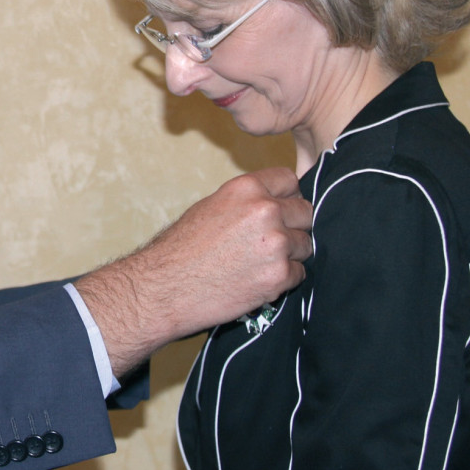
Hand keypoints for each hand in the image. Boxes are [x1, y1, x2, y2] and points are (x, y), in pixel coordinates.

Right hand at [75, 168, 311, 376]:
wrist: (164, 289)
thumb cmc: (181, 250)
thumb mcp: (211, 208)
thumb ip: (246, 202)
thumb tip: (275, 203)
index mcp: (246, 188)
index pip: (290, 180)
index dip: (286, 197)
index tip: (279, 210)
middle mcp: (265, 211)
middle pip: (305, 213)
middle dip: (292, 227)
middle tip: (269, 243)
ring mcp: (275, 244)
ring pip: (305, 245)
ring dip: (289, 256)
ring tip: (257, 264)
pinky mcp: (278, 276)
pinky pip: (299, 274)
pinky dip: (282, 280)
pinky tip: (256, 281)